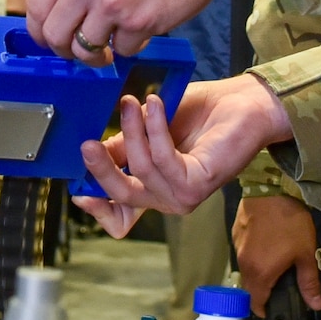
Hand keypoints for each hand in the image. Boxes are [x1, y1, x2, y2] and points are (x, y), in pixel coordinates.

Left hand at [28, 0, 255, 59]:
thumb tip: (61, 12)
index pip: (35, 7)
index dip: (43, 32)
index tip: (53, 40)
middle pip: (54, 36)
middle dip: (67, 51)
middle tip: (83, 50)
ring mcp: (112, 1)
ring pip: (85, 50)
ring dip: (99, 54)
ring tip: (114, 42)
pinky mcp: (140, 20)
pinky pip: (124, 51)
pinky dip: (132, 46)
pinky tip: (144, 26)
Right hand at [72, 75, 293, 231]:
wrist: (243, 102)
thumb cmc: (201, 113)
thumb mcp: (149, 127)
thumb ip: (123, 144)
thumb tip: (90, 151)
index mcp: (154, 189)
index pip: (119, 216)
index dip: (97, 207)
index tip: (78, 187)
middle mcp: (168, 199)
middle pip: (121, 196)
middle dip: (101, 168)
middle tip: (87, 141)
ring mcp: (183, 197)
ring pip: (140, 171)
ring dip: (132, 132)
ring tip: (131, 102)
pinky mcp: (198, 185)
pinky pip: (162, 159)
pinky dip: (153, 129)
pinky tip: (154, 105)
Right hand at [233, 194, 320, 315]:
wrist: (271, 187)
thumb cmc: (291, 223)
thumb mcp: (306, 253)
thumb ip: (309, 282)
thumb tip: (316, 306)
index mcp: (260, 274)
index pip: (255, 303)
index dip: (263, 310)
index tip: (273, 310)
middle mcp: (244, 265)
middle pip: (249, 288)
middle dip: (261, 292)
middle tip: (278, 288)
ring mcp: (236, 248)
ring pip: (245, 270)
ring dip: (256, 273)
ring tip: (273, 266)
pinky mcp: (234, 232)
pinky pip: (242, 253)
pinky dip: (252, 256)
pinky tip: (265, 246)